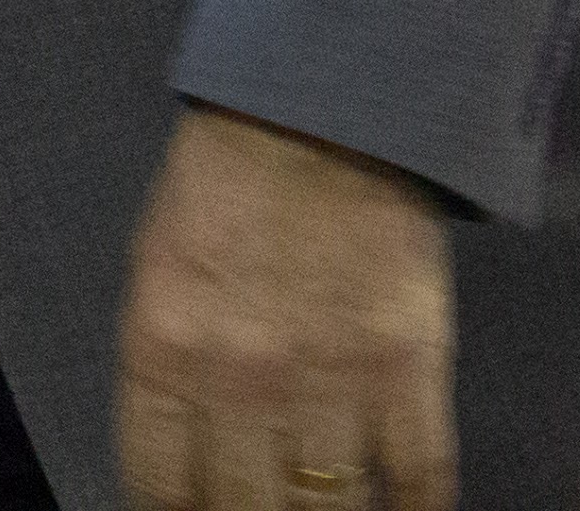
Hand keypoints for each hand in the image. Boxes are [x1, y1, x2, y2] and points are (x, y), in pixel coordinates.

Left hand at [121, 106, 455, 509]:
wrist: (324, 108)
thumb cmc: (229, 185)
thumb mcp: (162, 270)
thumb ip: (170, 367)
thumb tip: (185, 462)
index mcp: (164, 349)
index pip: (159, 488)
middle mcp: (239, 380)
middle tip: (268, 509)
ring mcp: (328, 380)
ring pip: (329, 509)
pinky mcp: (408, 369)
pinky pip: (419, 478)